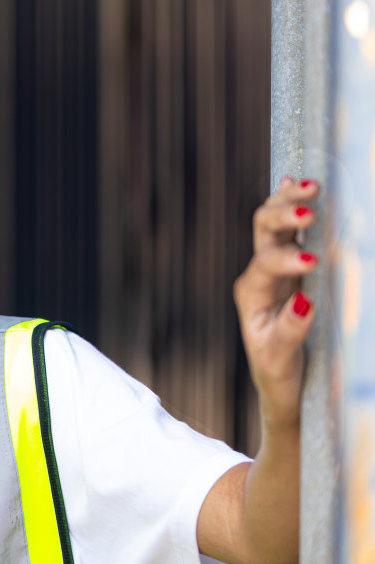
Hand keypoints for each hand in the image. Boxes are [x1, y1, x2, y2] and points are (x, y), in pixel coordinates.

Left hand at [233, 176, 320, 426]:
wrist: (279, 381)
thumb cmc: (278, 372)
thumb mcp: (280, 359)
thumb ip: (289, 332)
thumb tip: (304, 303)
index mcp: (251, 294)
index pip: (264, 265)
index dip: (286, 260)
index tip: (312, 262)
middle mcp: (258, 275)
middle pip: (263, 231)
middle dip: (283, 216)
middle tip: (309, 212)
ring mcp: (274, 268)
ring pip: (273, 223)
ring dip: (288, 201)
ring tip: (309, 185)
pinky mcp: (291, 267)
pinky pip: (286, 229)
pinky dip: (286, 203)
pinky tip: (292, 182)